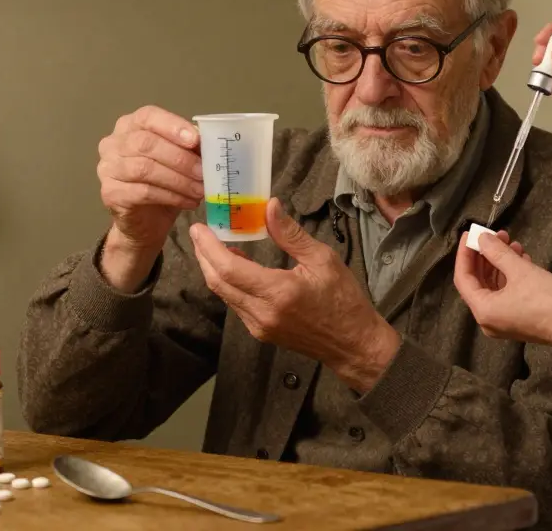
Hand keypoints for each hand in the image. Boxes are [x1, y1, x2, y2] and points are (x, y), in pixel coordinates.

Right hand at [97, 105, 203, 291]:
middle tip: (204, 172)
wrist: (145, 221)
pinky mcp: (110, 193)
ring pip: (145, 169)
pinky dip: (171, 196)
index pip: (148, 116)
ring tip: (200, 190)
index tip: (195, 140)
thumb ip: (189, 147)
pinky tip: (189, 202)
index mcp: (130, 125)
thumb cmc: (163, 182)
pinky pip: (144, 192)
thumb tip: (207, 142)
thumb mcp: (179, 160)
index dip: (172, 126)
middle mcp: (113, 143)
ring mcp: (108, 168)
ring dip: (178, 180)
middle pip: (146, 144)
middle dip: (180, 158)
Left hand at [188, 198, 400, 392]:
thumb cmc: (343, 300)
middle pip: (218, 282)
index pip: (229, 269)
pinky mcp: (260, 332)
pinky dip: (228, 283)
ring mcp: (259, 326)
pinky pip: (235, 304)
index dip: (209, 247)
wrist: (352, 344)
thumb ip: (291, 234)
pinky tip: (234, 267)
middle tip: (199, 233)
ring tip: (213, 245)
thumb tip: (270, 206)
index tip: (199, 228)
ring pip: (224, 294)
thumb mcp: (323, 259)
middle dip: (204, 256)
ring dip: (214, 269)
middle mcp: (262, 312)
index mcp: (278, 292)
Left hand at [453, 230, 551, 346]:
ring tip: (512, 243)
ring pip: (494, 286)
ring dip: (500, 263)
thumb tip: (482, 239)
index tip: (469, 234)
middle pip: (478, 282)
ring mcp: (502, 321)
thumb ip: (497, 253)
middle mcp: (488, 319)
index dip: (465, 254)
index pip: (463, 278)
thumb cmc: (546, 299)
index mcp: (483, 310)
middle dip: (486, 256)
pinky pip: (505, 293)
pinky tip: (521, 258)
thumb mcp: (520, 271)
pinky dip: (510, 276)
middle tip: (496, 235)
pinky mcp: (517, 319)